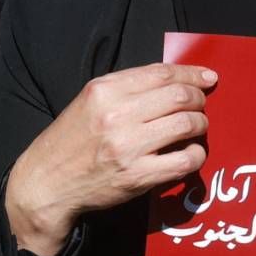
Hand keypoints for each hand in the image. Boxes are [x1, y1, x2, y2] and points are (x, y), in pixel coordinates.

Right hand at [5, 63, 215, 255]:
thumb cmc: (71, 140)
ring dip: (200, 125)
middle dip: (198, 100)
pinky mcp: (137, 175)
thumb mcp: (89, 102)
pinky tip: (190, 153)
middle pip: (179, 97)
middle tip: (199, 106)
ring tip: (195, 129)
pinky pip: (186, 160)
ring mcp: (128, 146)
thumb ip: (125, 88)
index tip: (208, 78)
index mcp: (103, 90)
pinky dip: (196, 154)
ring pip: (187, 125)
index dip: (191, 74)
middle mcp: (116, 115)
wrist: (47, 182)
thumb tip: (173, 80)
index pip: (161, 73)